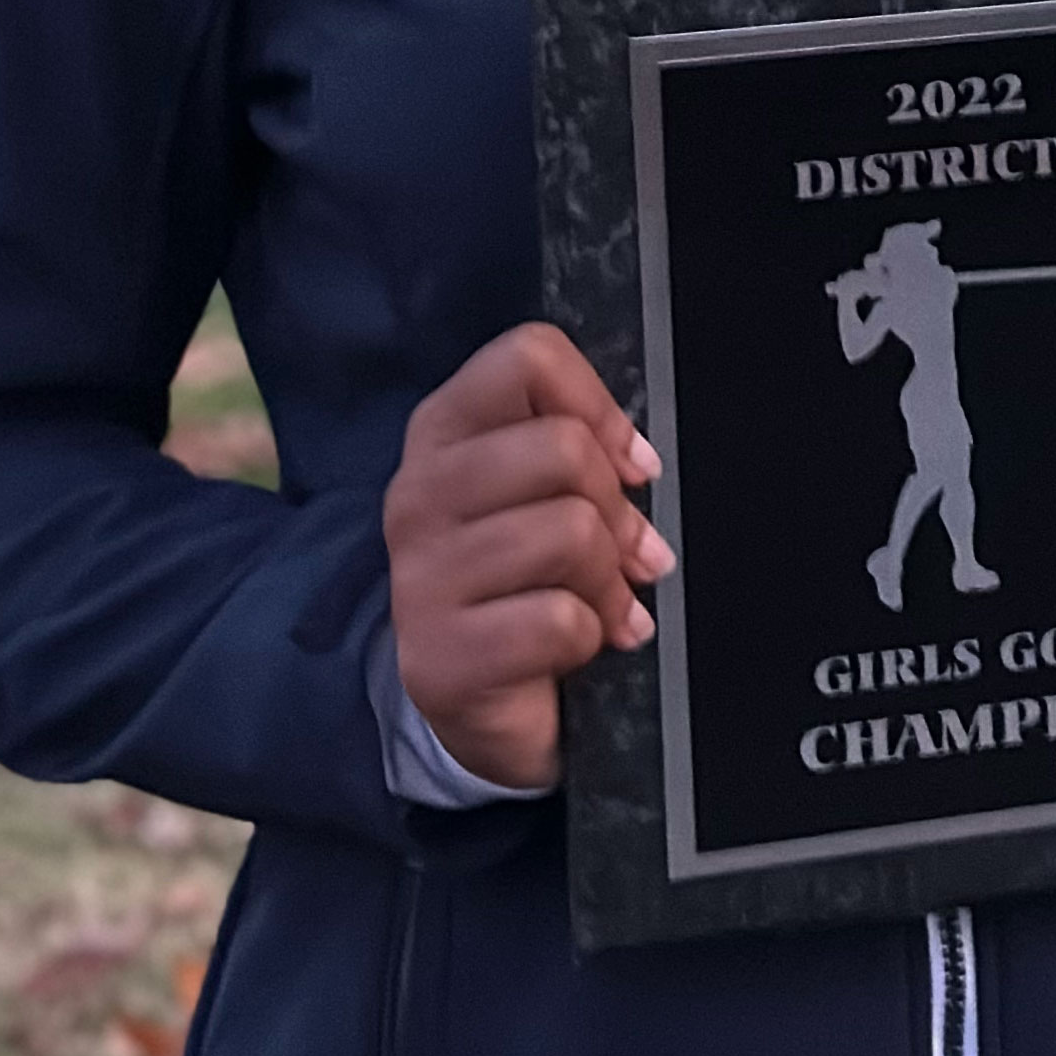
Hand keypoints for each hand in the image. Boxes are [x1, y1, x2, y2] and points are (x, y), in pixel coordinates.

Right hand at [383, 322, 673, 791]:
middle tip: (624, 551)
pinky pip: (560, 619)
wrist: (479, 698)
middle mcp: (417, 493)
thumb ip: (581, 448)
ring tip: (602, 602)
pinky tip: (575, 647)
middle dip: (616, 506)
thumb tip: (638, 463)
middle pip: (561, 447)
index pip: (527, 357)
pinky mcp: (436, 659)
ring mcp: (418, 578)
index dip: (598, 406)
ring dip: (609, 579)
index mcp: (443, 431)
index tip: (626, 464)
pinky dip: (590, 636)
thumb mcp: (547, 492)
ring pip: (569, 533)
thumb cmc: (529, 576)